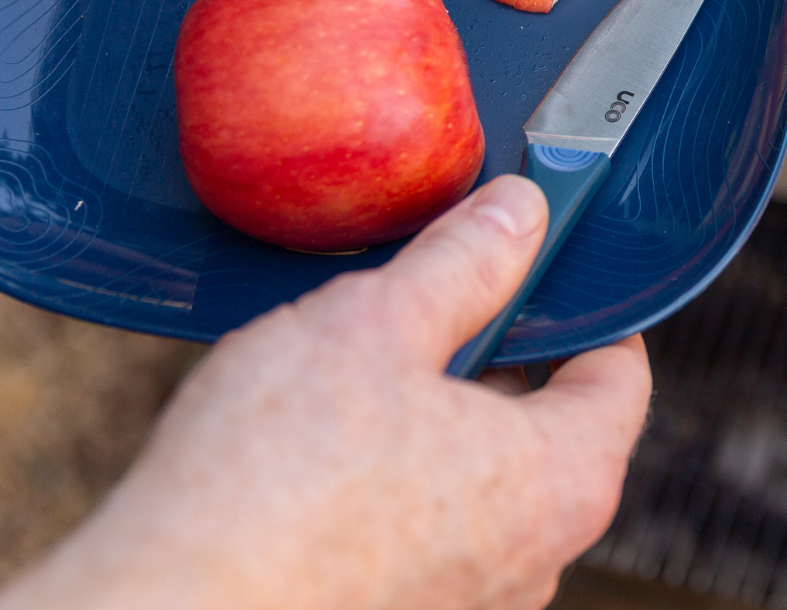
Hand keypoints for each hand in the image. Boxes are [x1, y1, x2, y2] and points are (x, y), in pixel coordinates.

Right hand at [0, 176, 652, 609]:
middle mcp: (536, 560)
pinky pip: (420, 533)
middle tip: (428, 299)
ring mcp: (469, 605)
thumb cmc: (276, 480)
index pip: (620, 373)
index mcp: (565, 479)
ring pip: (476, 483)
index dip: (583, 305)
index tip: (542, 262)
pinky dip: (388, 485)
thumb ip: (465, 263)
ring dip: (431, 424)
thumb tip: (519, 216)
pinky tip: (317, 452)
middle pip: (546, 429)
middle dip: (492, 358)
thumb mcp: (378, 324)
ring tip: (354, 376)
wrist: (166, 608)